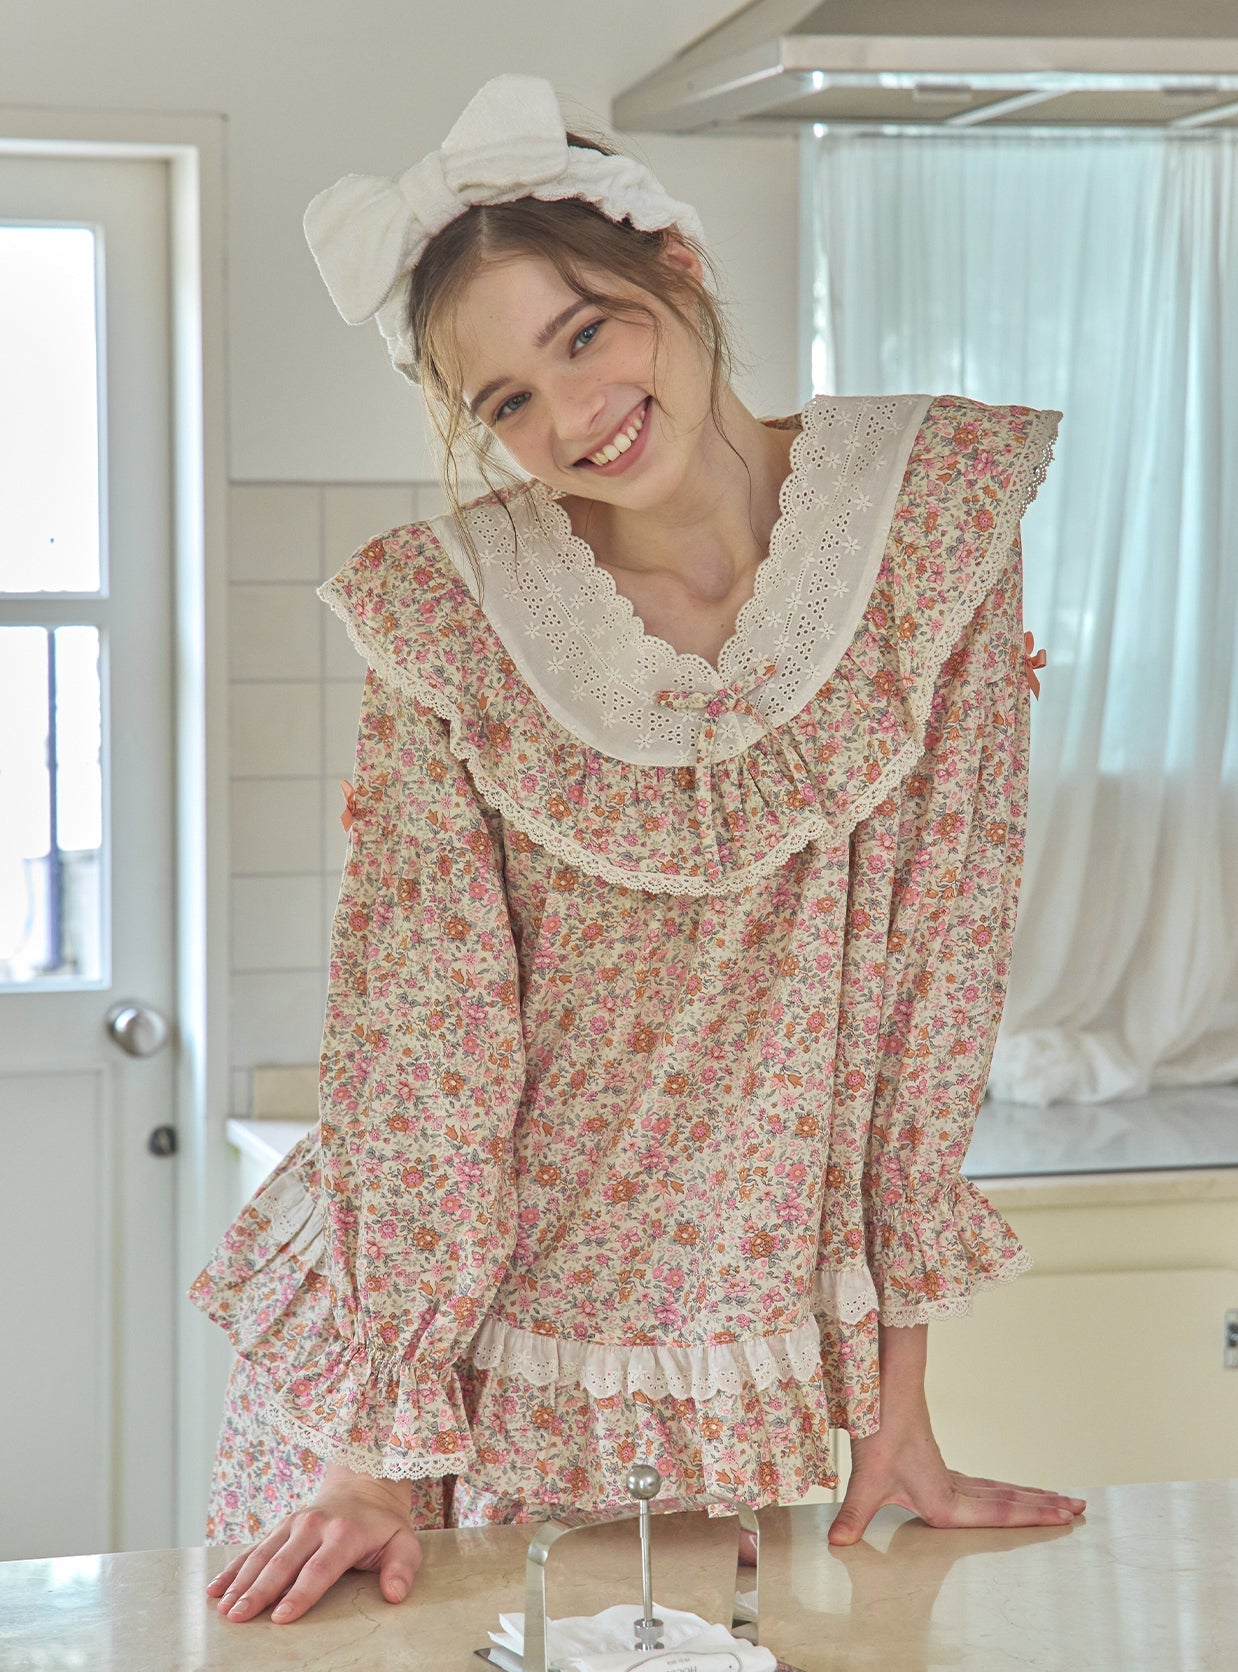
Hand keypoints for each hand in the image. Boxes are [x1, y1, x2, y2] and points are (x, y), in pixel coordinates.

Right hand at [205, 1468, 421, 1623]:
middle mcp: (314, 1525)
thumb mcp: (404, 1541)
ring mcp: (293, 1523)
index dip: (300, 1593)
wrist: (365, 1484)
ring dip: (241, 1582)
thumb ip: (402, 1567)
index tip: (281, 1617)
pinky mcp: (281, 1527)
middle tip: (239, 1618)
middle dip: (259, 1592)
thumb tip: (395, 1594)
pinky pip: (254, 1548)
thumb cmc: (384, 1524)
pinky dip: (233, 1568)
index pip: (319, 1568)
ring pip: (263, 1555)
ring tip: (224, 1609)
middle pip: (283, 1563)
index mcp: (344, 1533)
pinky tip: (215, 1588)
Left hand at [827, 1422, 1085, 1545]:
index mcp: (945, 1500)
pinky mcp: (938, 1467)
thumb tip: (836, 1543)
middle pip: (1008, 1499)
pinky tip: (1005, 1493)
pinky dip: (1004, 1490)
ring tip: (1059, 1500)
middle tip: (1079, 1509)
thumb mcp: (867, 1479)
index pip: (999, 1512)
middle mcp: (953, 1488)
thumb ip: (854, 1516)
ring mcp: (948, 1476)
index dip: (1033, 1517)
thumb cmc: (879, 1432)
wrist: (882, 1391)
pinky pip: (982, 1484)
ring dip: (1028, 1496)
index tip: (1065, 1517)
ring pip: (998, 1489)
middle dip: (1043, 1507)